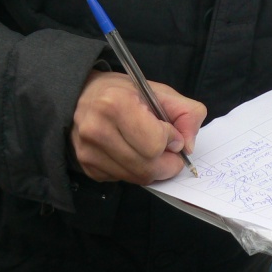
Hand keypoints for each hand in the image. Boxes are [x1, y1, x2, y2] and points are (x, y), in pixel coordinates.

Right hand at [70, 71, 205, 183]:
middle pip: (147, 167)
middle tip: (168, 148)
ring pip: (138, 178)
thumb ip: (186, 113)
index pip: (154, 144)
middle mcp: (96, 130)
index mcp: (115, 104)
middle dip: (167, 162)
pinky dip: (136, 170)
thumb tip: (188, 146)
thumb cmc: (125, 93)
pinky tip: (132, 152)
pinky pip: (124, 180)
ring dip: (153, 168)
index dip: (171, 140)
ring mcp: (89, 152)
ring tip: (150, 149)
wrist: (83, 96)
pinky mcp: (88, 168)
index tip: (170, 132)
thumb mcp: (160, 92)